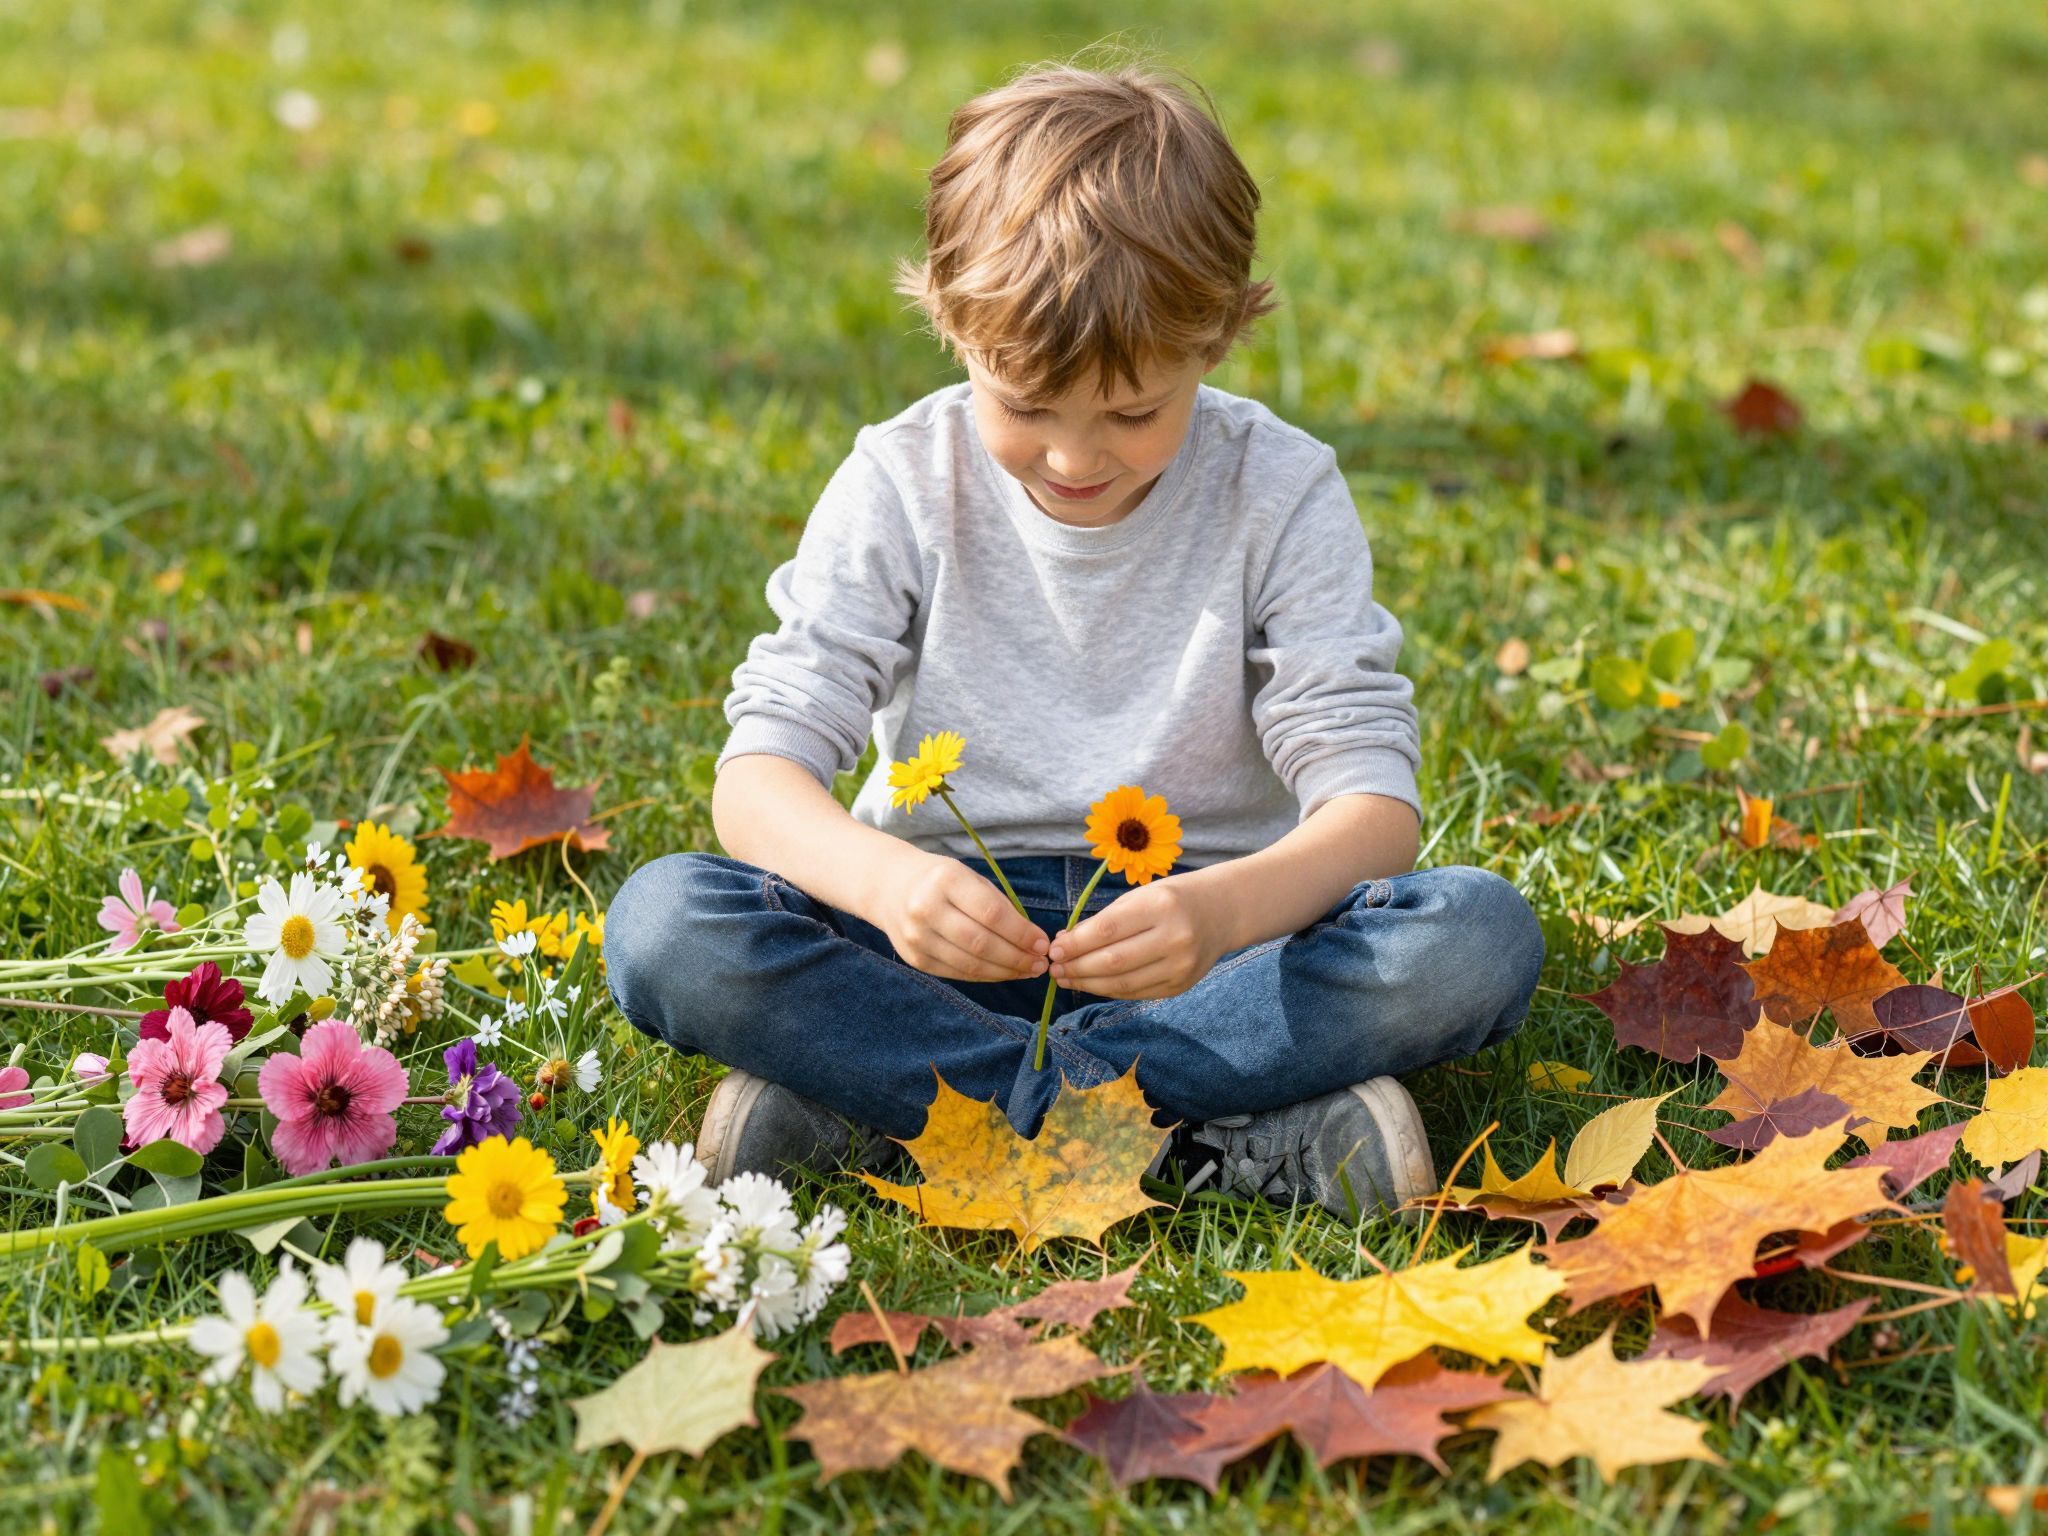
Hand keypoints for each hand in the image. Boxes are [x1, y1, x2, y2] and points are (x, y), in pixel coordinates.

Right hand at [870, 851, 1049, 983]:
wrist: (890, 887)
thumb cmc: (941, 880)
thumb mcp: (969, 877)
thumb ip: (998, 906)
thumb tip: (1033, 941)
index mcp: (946, 880)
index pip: (991, 913)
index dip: (1021, 933)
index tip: (1042, 943)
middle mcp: (926, 909)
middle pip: (981, 943)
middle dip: (1017, 958)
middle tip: (1040, 964)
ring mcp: (916, 937)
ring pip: (969, 964)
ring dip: (1004, 972)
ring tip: (1027, 971)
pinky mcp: (915, 959)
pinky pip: (957, 973)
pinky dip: (984, 976)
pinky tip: (1002, 973)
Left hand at [1047, 878, 1228, 1001]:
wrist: (1222, 912)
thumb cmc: (1172, 899)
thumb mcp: (1140, 896)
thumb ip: (1104, 920)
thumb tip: (1064, 944)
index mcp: (1160, 906)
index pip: (1108, 930)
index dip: (1076, 944)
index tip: (1053, 950)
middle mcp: (1174, 937)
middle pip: (1113, 962)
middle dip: (1077, 968)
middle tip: (1054, 969)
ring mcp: (1181, 966)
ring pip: (1123, 984)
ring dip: (1088, 984)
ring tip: (1066, 979)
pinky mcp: (1181, 986)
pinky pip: (1136, 993)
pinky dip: (1109, 990)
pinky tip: (1092, 984)